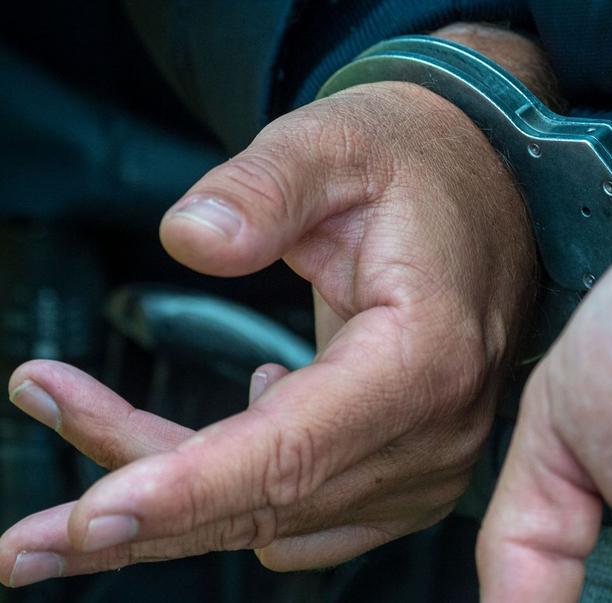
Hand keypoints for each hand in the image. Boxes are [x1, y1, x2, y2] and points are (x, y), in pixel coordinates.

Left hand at [1, 25, 546, 585]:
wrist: (489, 188)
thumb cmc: (413, 163)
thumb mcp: (335, 144)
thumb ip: (261, 187)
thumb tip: (186, 240)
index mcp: (427, 351)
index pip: (296, 448)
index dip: (188, 488)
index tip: (87, 519)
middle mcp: (437, 428)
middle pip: (268, 504)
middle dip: (141, 521)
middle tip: (20, 544)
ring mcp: (428, 463)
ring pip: (269, 520)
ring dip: (166, 495)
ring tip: (71, 411)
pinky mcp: (407, 474)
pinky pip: (295, 518)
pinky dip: (222, 496)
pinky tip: (180, 443)